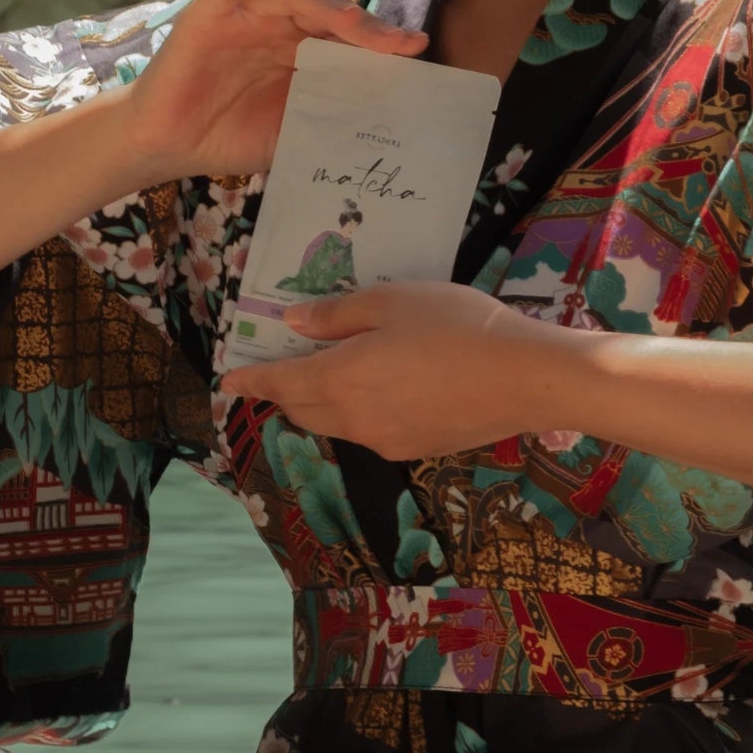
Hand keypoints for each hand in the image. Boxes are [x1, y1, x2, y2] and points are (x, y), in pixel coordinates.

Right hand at [121, 0, 427, 182]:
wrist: (171, 145)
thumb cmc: (231, 136)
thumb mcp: (293, 131)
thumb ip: (332, 118)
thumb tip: (387, 127)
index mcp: (304, 49)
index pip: (351, 36)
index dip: (384, 41)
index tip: (418, 52)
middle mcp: (280, 24)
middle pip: (331, 11)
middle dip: (367, 26)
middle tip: (401, 45)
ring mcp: (246, 15)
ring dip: (326, 6)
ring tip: (354, 24)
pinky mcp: (208, 15)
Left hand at [215, 281, 543, 460]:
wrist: (523, 378)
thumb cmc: (455, 326)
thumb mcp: (391, 302)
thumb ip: (336, 315)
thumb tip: (293, 323)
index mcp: (338, 378)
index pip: (279, 384)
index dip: (251, 381)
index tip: (228, 381)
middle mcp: (352, 418)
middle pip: (301, 410)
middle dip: (282, 392)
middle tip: (277, 370)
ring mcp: (382, 440)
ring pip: (333, 424)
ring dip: (318, 404)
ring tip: (325, 377)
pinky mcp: (412, 450)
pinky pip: (366, 432)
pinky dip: (354, 414)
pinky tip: (378, 392)